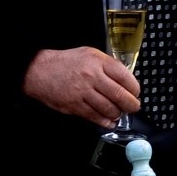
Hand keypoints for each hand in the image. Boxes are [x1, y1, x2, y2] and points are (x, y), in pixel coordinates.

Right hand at [23, 46, 139, 126]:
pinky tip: (109, 121)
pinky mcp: (75, 106)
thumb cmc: (66, 62)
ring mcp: (83, 93)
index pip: (125, 77)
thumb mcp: (89, 54)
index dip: (135, 88)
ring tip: (119, 113)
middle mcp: (92, 77)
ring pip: (109, 109)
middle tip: (133, 107)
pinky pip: (96, 117)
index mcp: (98, 62)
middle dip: (131, 105)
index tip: (136, 93)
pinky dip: (106, 122)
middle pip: (120, 95)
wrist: (40, 71)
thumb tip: (125, 80)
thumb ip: (107, 65)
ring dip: (118, 114)